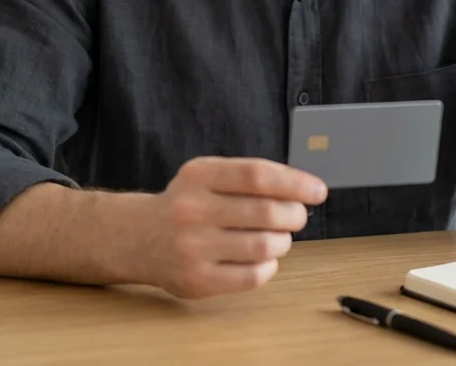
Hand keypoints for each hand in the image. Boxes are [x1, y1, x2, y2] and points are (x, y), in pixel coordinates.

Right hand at [131, 157, 327, 297]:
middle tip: (298, 216)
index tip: (318, 191)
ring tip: (279, 238)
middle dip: (295, 215)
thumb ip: (248, 178)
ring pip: (264, 246)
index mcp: (198, 176)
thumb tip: (304, 189)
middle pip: (266, 212)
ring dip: (283, 242)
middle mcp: (192, 210)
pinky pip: (252, 276)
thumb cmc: (187, 204)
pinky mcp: (196, 280)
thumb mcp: (207, 176)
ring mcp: (192, 248)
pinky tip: (263, 259)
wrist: (137, 238)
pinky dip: (268, 267)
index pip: (257, 176)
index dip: (295, 183)